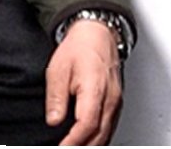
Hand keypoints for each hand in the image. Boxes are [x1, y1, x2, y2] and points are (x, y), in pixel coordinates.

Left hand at [45, 20, 122, 144]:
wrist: (97, 33)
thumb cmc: (80, 47)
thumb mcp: (58, 69)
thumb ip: (56, 97)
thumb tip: (54, 120)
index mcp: (96, 89)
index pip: (86, 125)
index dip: (73, 142)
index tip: (61, 148)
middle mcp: (110, 98)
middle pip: (99, 135)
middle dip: (82, 147)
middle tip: (65, 148)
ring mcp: (116, 102)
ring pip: (106, 134)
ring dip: (91, 145)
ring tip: (73, 146)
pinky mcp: (116, 103)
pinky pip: (109, 127)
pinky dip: (98, 138)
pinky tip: (86, 141)